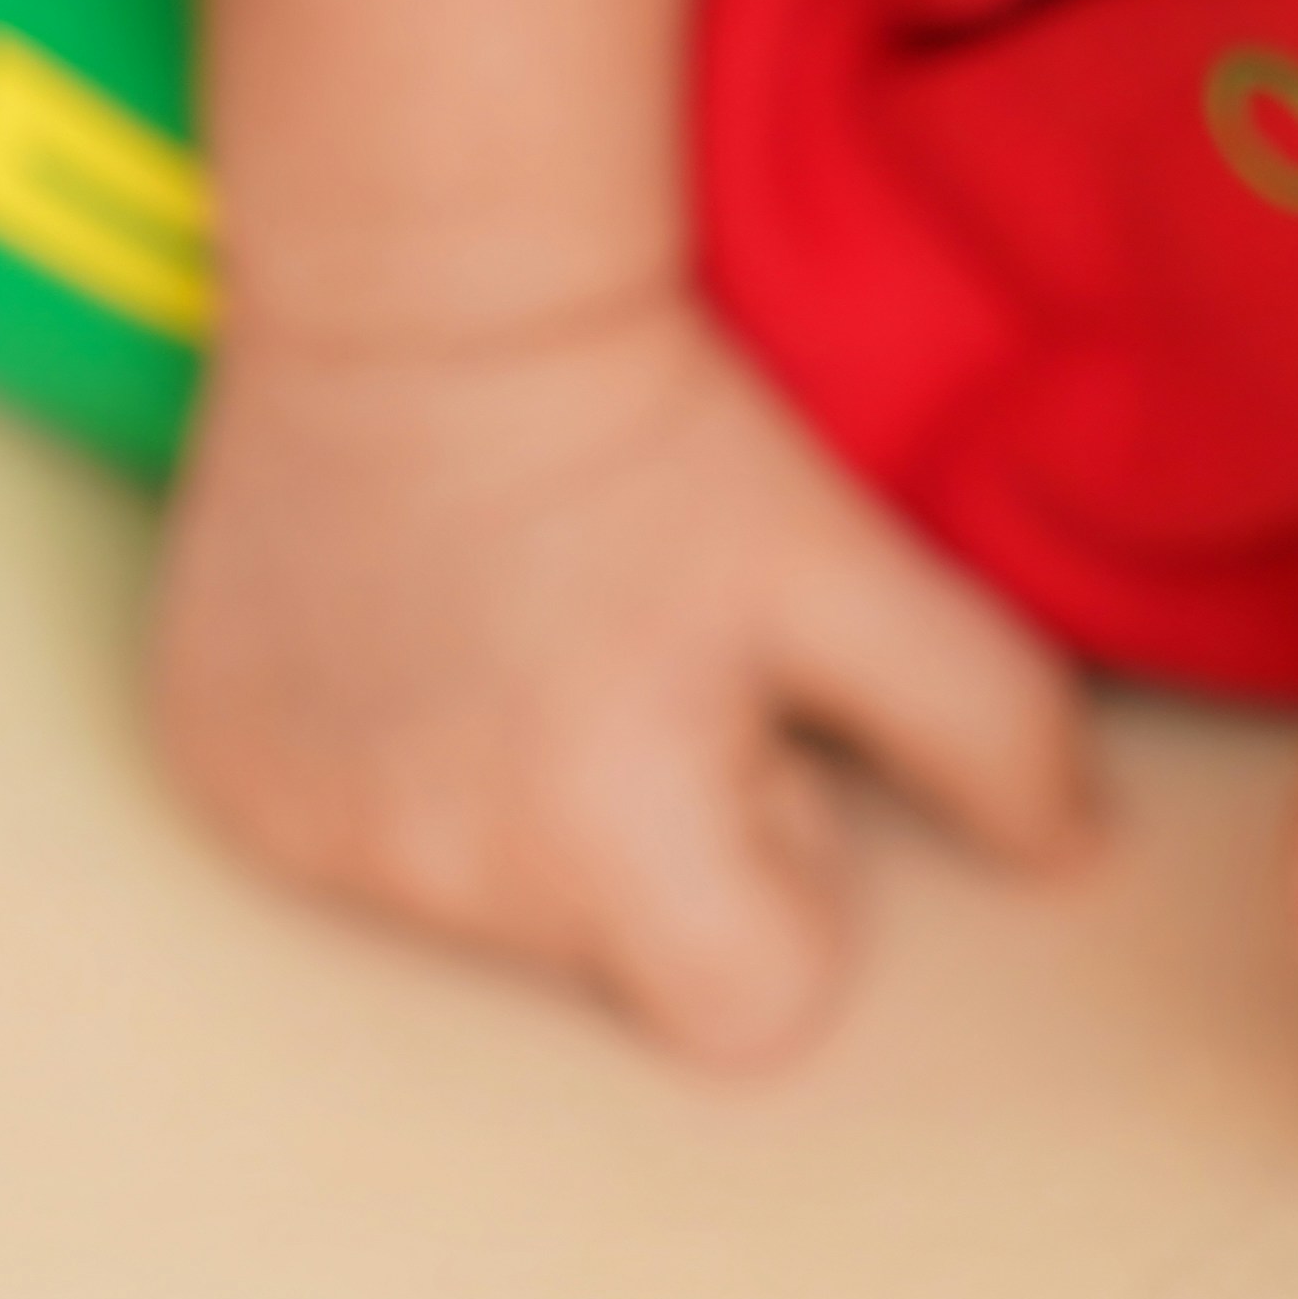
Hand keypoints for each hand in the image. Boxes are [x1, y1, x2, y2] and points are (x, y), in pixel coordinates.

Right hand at [141, 293, 1103, 1064]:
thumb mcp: (849, 563)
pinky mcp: (220, 780)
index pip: (751, 1011)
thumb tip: (1078, 862)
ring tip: (528, 635)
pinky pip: (343, 841)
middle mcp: (435, 871)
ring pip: (478, 911)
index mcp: (604, 843)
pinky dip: (393, 765)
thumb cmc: (665, 431)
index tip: (746, 734)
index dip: (782, 876)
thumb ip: (989, 723)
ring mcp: (306, 835)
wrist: (427, 287)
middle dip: (655, 854)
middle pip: (612, 969)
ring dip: (524, 805)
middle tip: (635, 669)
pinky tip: (417, 635)